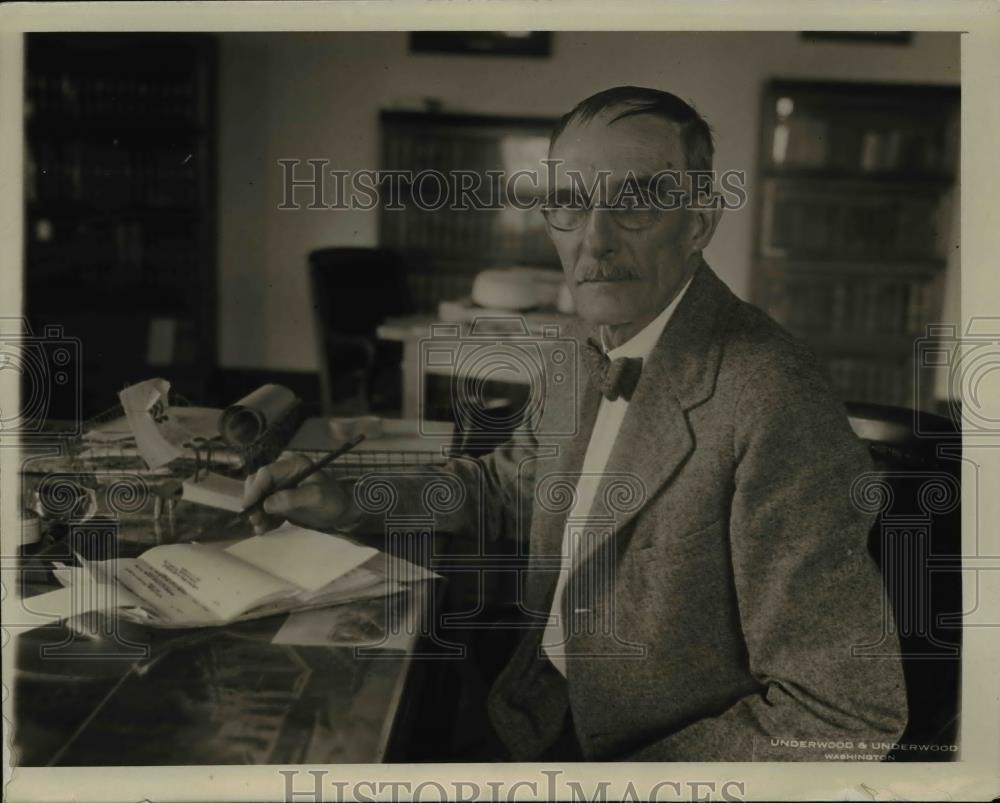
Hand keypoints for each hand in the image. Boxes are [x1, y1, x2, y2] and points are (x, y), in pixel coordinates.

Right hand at [242, 454, 357, 534]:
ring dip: (257, 513)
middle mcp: (283, 472)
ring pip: (258, 497)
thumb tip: (267, 504)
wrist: (342, 510)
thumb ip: (292, 498)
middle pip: (257, 483)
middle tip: (255, 520)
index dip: (255, 489)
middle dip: (253, 502)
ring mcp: (280, 486)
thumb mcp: (317, 497)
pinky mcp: (280, 499)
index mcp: (292, 464)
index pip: (266, 473)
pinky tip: (265, 529)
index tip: (249, 505)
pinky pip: (265, 508)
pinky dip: (264, 519)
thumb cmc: (333, 500)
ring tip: (261, 529)